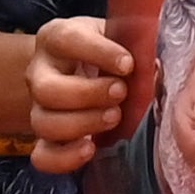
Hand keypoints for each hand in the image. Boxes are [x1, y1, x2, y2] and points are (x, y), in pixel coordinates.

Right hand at [25, 12, 131, 169]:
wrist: (83, 71)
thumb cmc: (105, 50)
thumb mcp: (115, 35)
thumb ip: (131, 44)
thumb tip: (157, 65)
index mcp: (55, 38)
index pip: (67, 40)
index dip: (98, 52)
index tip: (128, 64)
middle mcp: (39, 73)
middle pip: (46, 89)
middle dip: (88, 94)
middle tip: (121, 93)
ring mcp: (37, 108)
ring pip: (43, 123)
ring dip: (83, 124)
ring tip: (115, 117)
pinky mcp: (42, 140)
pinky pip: (42, 156)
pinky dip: (65, 157)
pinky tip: (91, 148)